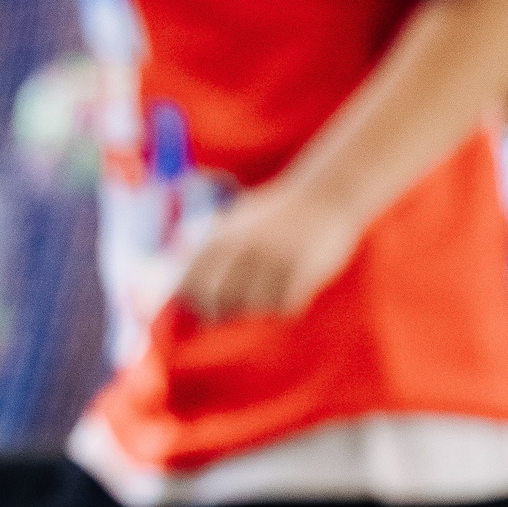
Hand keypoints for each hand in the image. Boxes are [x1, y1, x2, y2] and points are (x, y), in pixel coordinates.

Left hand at [174, 179, 353, 323]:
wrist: (325, 195)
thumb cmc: (276, 214)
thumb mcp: (235, 219)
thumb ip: (209, 247)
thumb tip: (181, 285)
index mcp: (221, 234)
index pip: (189, 281)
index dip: (193, 299)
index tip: (206, 303)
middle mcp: (242, 246)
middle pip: (216, 300)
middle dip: (222, 311)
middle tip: (237, 307)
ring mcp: (272, 259)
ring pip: (252, 306)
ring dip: (259, 306)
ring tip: (270, 291)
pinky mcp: (302, 270)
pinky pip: (285, 306)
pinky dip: (287, 305)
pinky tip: (292, 290)